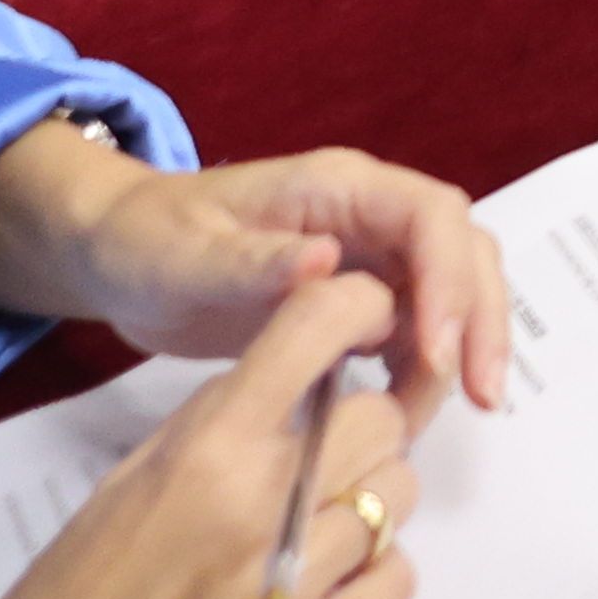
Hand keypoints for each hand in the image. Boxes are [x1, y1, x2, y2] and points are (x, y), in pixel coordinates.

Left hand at [0, 139, 516, 426]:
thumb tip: (329, 261)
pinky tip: (410, 412)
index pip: (430, 217)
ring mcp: (367, 255)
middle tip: (480, 395)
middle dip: (480, 317)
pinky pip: (414, 326)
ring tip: (449, 412)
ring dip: (465, 344)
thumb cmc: (146, 240)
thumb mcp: (186, 254)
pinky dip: (427, 365)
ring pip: (450, 289)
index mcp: (338, 186)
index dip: (448, 280)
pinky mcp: (356, 299)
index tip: (438, 352)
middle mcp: (367, 215)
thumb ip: (255, 261)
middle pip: (461, 250)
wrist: (117, 254)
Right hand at [0, 271, 421, 598]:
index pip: (317, 329)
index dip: (358, 311)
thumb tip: (290, 395)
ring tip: (315, 537)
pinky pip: (394, 583)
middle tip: (327, 465)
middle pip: (382, 420)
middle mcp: (259, 507)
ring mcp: (292, 590)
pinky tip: (324, 593)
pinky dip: (374, 578)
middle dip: (365, 433)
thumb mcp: (122, 490)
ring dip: (370, 508)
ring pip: (398, 500)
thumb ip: (211, 435)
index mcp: (202, 451)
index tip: (369, 323)